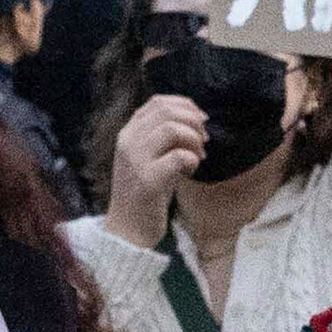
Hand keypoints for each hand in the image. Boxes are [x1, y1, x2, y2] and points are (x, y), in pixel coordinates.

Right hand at [105, 91, 209, 243]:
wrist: (128, 229)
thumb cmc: (145, 193)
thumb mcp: (147, 157)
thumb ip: (161, 136)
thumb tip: (196, 118)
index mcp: (128, 133)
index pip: (158, 102)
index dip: (185, 106)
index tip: (200, 121)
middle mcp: (128, 142)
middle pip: (167, 111)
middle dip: (194, 123)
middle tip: (204, 142)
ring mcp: (136, 160)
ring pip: (173, 129)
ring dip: (195, 141)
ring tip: (198, 158)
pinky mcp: (148, 181)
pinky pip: (179, 157)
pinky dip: (193, 161)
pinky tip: (190, 172)